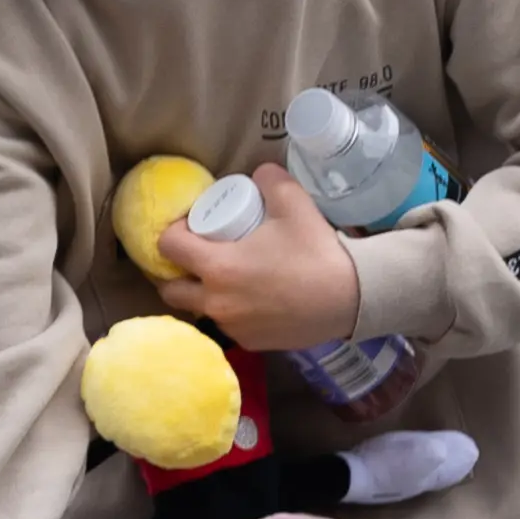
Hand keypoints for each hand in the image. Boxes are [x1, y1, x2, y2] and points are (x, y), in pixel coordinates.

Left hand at [154, 164, 365, 352]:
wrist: (351, 298)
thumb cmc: (317, 251)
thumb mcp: (294, 202)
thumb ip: (269, 179)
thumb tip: (257, 174)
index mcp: (218, 267)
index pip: (168, 247)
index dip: (173, 231)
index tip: (191, 227)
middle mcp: (216, 302)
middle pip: (171, 290)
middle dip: (177, 271)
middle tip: (199, 255)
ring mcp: (232, 327)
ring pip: (198, 310)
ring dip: (201, 295)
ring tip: (223, 278)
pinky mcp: (250, 344)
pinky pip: (225, 326)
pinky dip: (228, 313)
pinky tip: (247, 299)